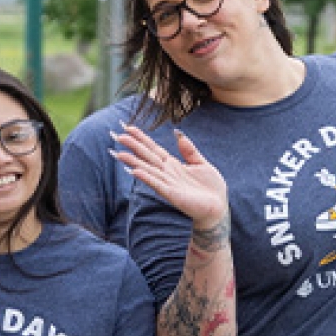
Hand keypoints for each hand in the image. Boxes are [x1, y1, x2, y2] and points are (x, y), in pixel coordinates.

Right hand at [112, 125, 227, 230]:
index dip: (142, 138)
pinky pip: (157, 184)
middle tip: (117, 136)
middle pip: (147, 157)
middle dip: (133, 146)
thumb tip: (179, 134)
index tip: (129, 128)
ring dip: (133, 162)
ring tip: (119, 153)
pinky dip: (146, 177)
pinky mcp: (172, 194)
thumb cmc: (211, 188)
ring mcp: (168, 184)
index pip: (154, 149)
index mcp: (173, 165)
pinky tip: (135, 171)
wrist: (218, 207)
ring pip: (147, 170)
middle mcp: (167, 173)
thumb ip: (190, 151)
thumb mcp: (202, 164)